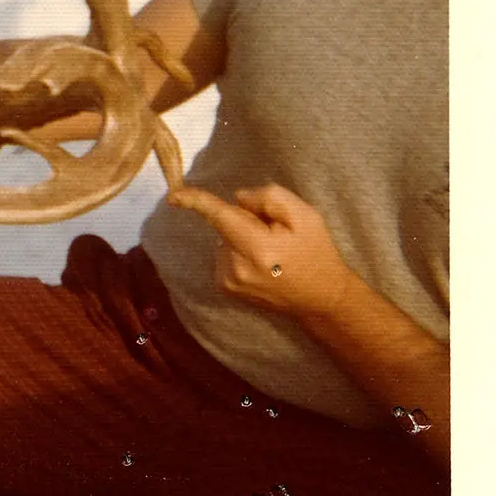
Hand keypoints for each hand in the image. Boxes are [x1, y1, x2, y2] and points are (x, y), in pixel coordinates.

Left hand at [166, 183, 355, 318]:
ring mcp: (229, 281)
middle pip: (226, 224)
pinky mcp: (226, 288)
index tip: (174, 196)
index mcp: (257, 248)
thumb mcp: (305, 216)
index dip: (196, 202)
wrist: (322, 299)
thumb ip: (269, 198)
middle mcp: (236, 267)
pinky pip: (225, 255)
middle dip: (244, 220)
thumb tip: (237, 199)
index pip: (219, 217)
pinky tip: (262, 263)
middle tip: (275, 234)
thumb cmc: (316, 253)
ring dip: (242, 237)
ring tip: (272, 252)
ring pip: (225, 239)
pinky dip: (239, 251)